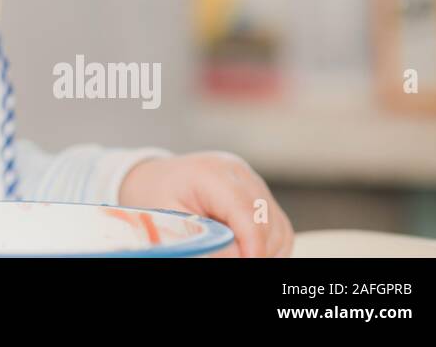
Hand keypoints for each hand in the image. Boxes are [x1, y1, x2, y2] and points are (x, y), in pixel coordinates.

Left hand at [117, 151, 293, 256]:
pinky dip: (269, 246)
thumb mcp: (170, 219)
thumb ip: (203, 238)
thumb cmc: (158, 196)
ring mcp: (253, 183)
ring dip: (267, 250)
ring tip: (237, 256)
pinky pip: (278, 229)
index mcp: (211, 173)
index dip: (253, 243)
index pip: (245, 211)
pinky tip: (246, 251)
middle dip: (258, 250)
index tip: (248, 262)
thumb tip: (235, 257)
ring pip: (279, 227)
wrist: (157, 179)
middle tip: (235, 261)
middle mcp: (239, 173)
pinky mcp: (260, 195)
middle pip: (267, 220)